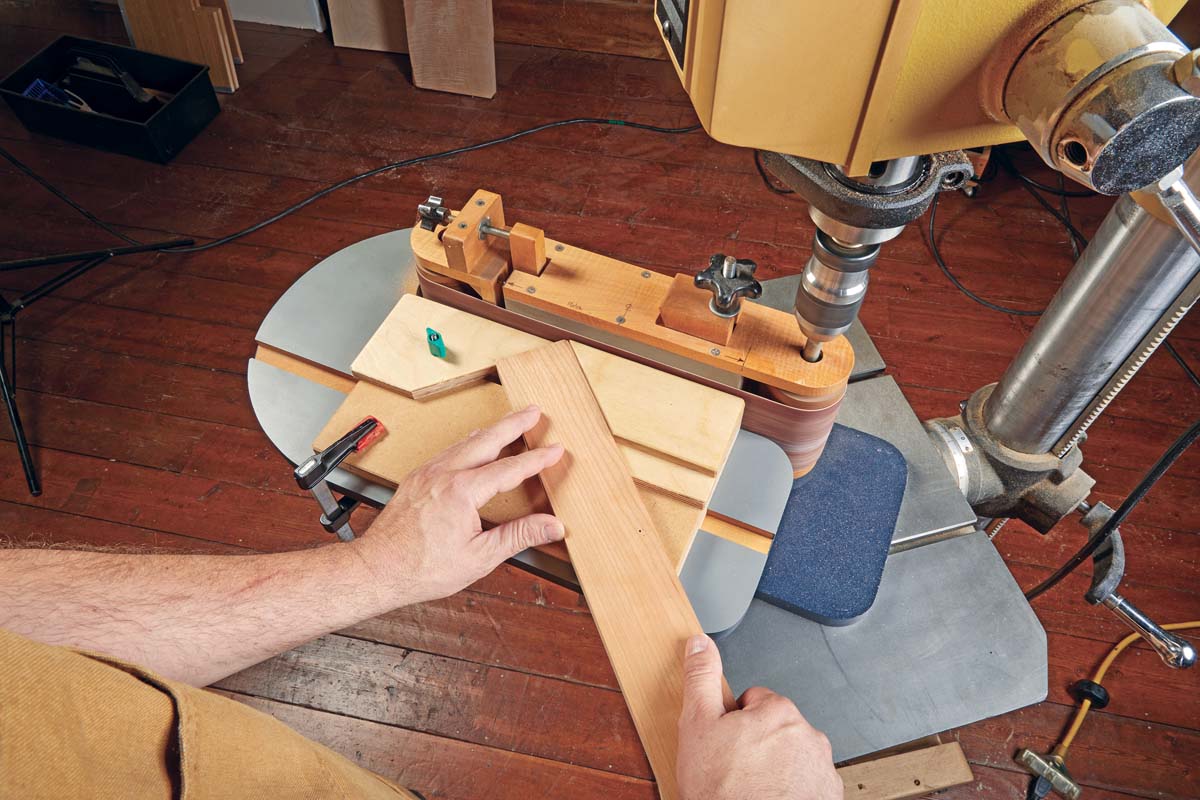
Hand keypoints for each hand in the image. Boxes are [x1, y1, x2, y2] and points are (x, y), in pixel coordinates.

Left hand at [355, 406, 564, 604]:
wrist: (377, 569)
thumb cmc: (422, 568)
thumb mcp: (479, 557)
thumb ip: (519, 536)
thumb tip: (552, 526)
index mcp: (462, 492)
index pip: (509, 468)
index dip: (536, 459)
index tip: (556, 449)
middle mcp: (443, 474)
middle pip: (487, 439)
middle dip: (513, 423)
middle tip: (533, 411)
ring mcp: (427, 473)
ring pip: (465, 442)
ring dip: (490, 430)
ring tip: (509, 422)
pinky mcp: (416, 478)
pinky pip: (447, 451)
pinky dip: (467, 443)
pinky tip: (472, 444)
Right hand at [677, 635, 842, 799]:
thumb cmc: (724, 791)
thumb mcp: (697, 726)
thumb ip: (700, 678)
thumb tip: (699, 644)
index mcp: (779, 711)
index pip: (754, 701)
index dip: (733, 723)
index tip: (726, 743)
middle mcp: (808, 735)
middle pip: (775, 729)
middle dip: (756, 744)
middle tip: (734, 768)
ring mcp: (821, 768)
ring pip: (791, 756)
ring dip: (775, 767)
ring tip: (750, 787)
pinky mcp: (827, 796)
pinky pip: (807, 784)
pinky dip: (791, 790)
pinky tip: (768, 798)